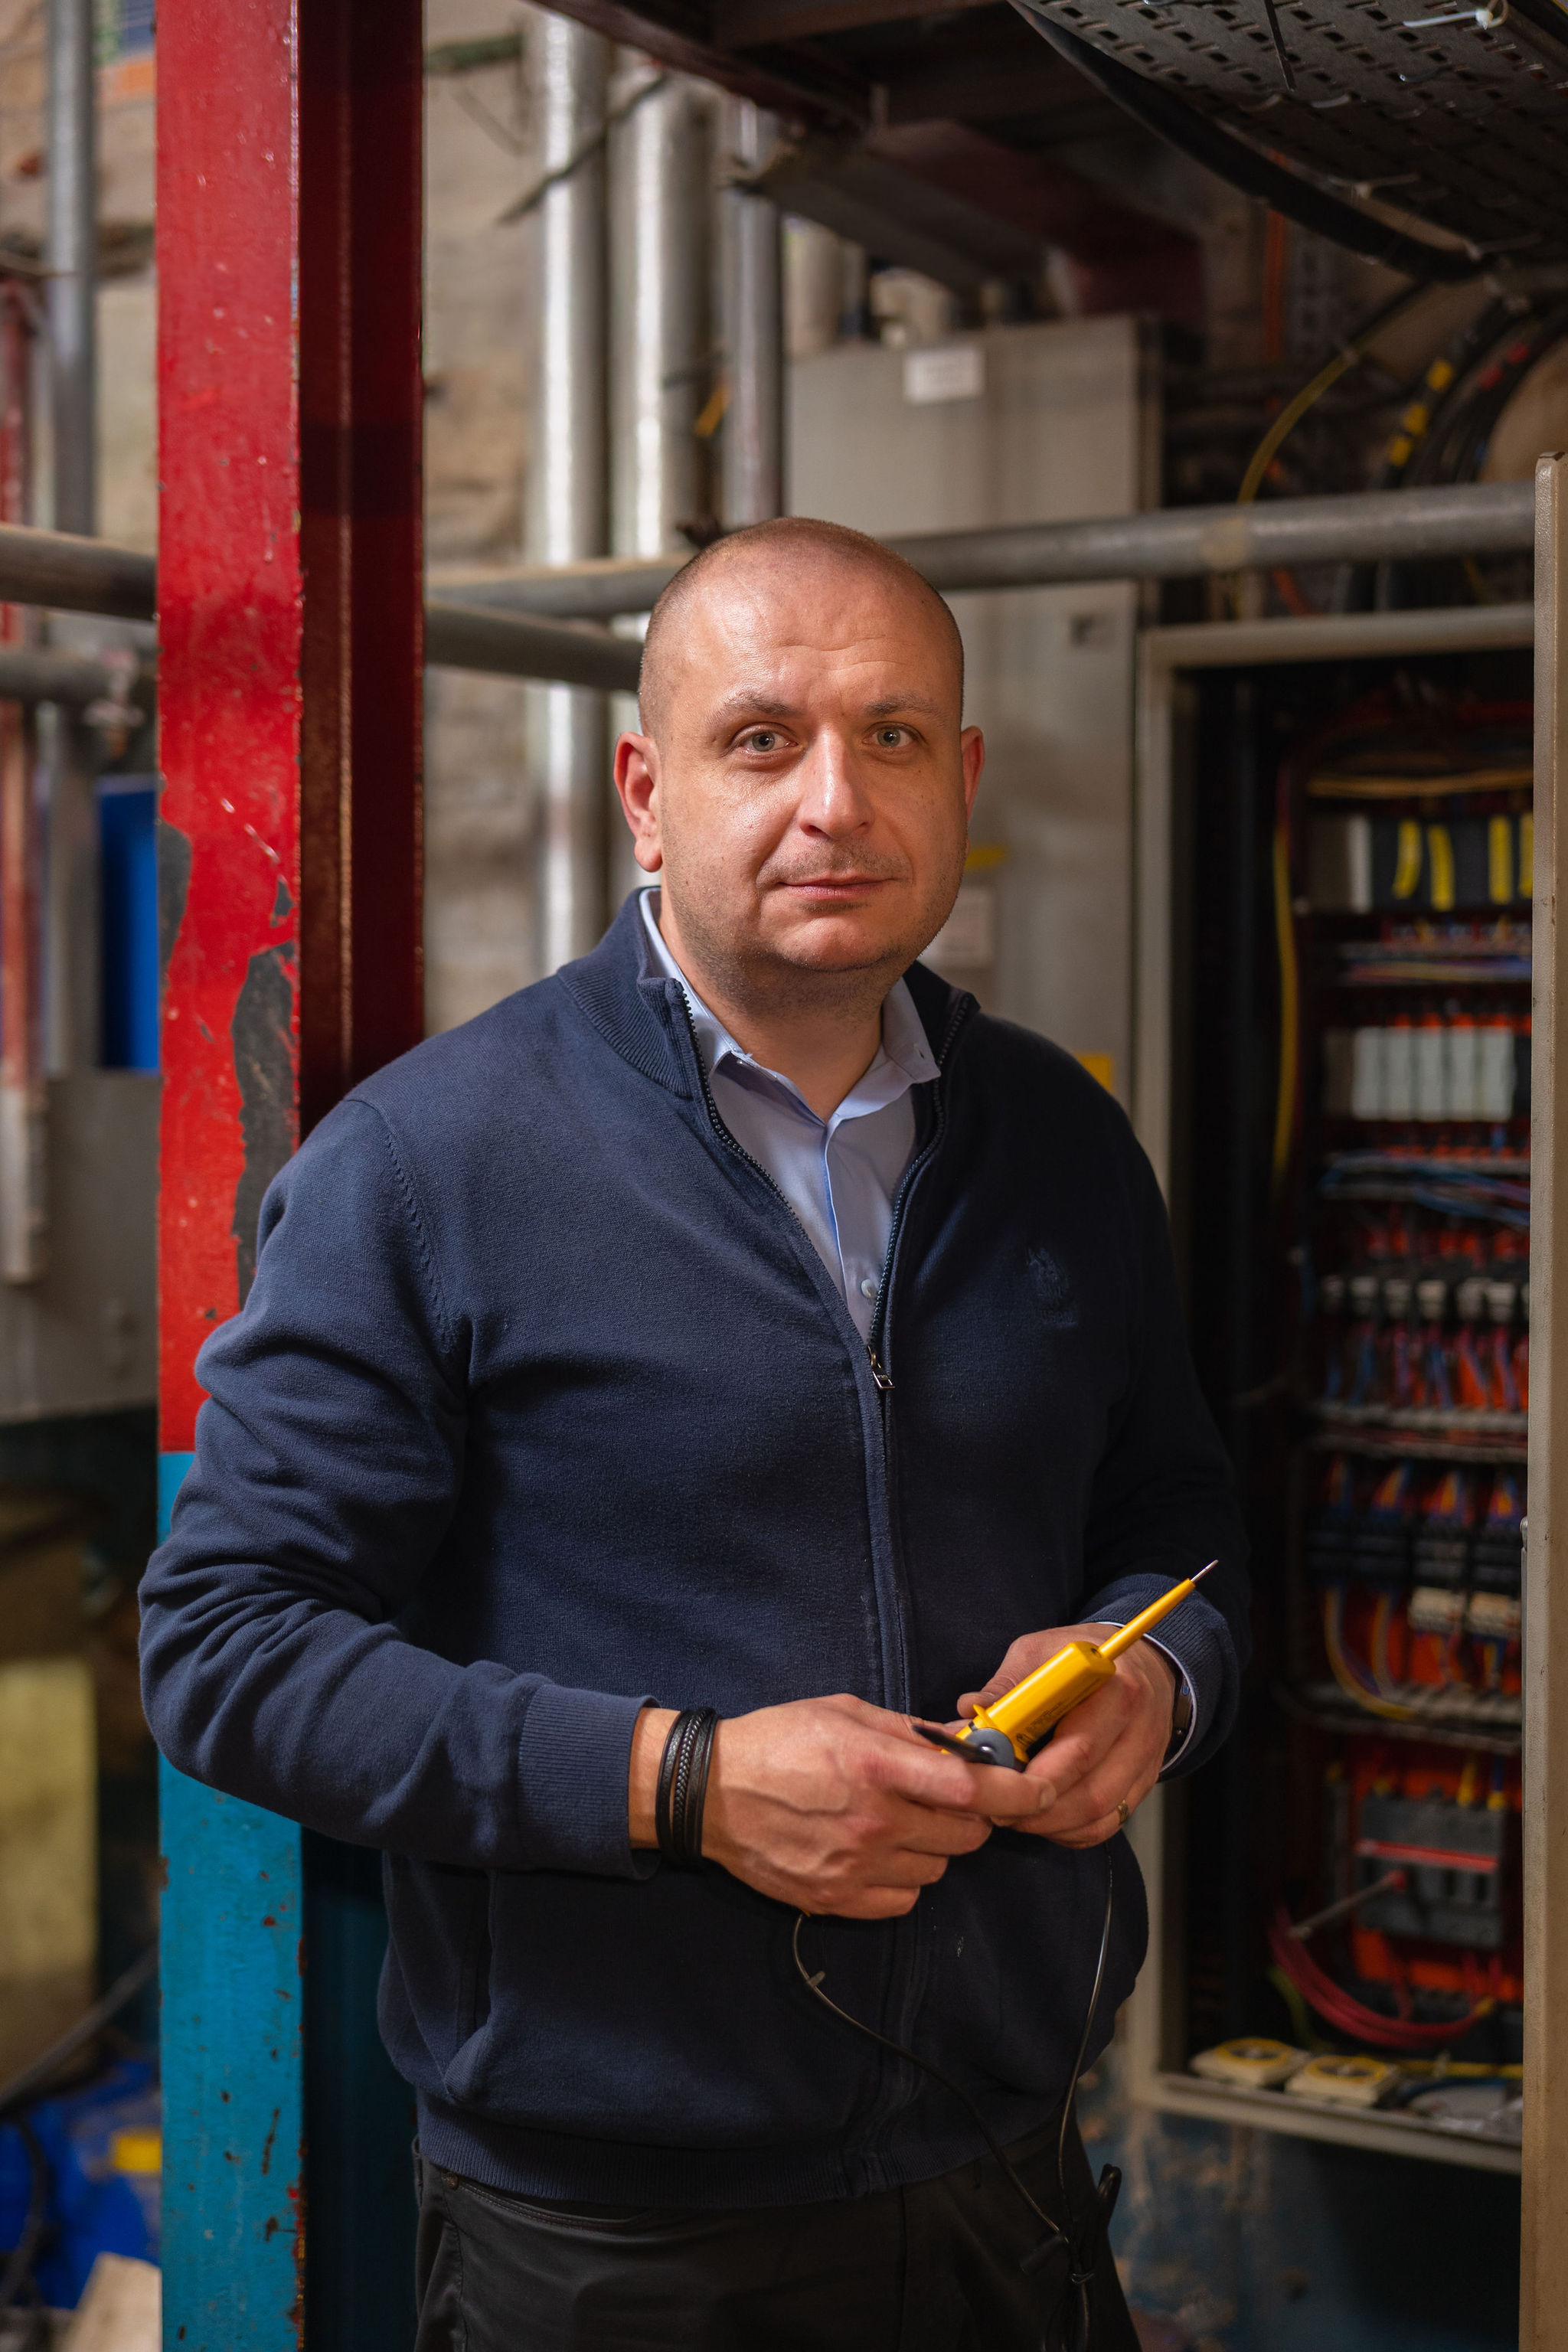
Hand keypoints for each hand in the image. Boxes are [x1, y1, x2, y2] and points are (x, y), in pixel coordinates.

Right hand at [631, 1694, 1053, 1918]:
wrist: (709, 1794)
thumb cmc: (780, 1741)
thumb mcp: (846, 1713)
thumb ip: (909, 1732)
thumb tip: (964, 1744)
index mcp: (877, 1767)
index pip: (972, 1791)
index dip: (1016, 1793)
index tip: (1037, 1791)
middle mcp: (874, 1823)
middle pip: (966, 1835)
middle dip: (970, 1815)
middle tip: (946, 1798)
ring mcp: (856, 1867)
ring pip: (939, 1868)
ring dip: (934, 1845)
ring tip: (899, 1821)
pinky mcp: (838, 1899)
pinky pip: (905, 1898)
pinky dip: (905, 1876)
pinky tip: (878, 1850)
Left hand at [957, 1624, 1175, 1849]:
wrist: (1141, 1663)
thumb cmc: (1085, 1657)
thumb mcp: (1042, 1651)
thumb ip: (1008, 1684)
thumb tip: (968, 1709)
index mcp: (1117, 1690)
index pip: (1079, 1749)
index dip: (1036, 1777)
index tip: (996, 1784)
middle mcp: (1139, 1730)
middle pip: (1091, 1793)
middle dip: (1037, 1809)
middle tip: (997, 1809)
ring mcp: (1146, 1763)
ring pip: (1099, 1816)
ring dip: (1051, 1824)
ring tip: (1013, 1815)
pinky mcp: (1142, 1785)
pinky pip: (1107, 1824)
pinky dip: (1071, 1831)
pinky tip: (1043, 1818)